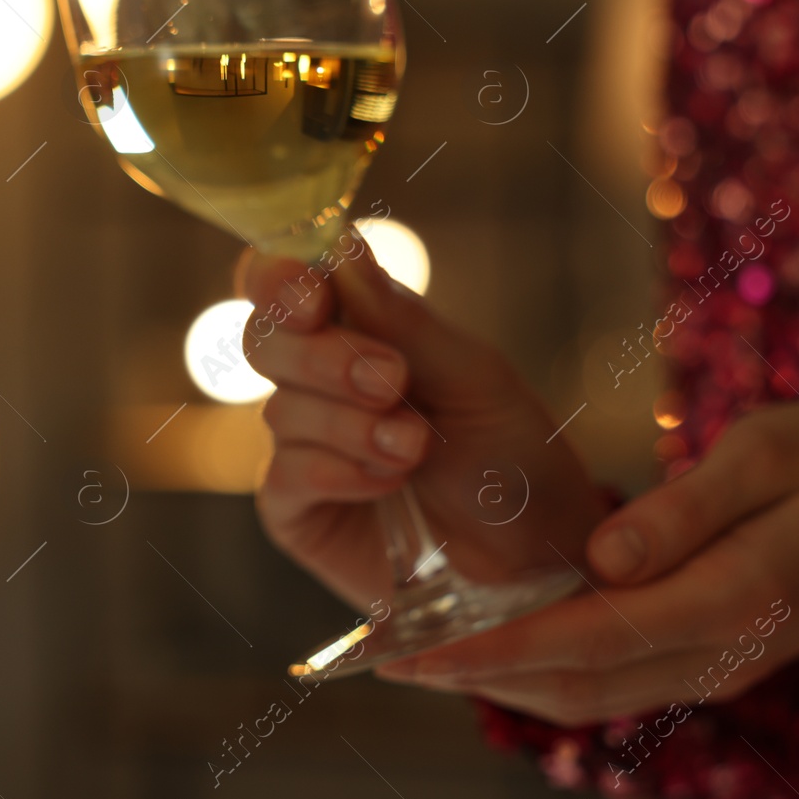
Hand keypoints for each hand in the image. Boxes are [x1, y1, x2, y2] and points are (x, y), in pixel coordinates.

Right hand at [236, 233, 608, 614]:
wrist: (535, 553)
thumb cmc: (510, 452)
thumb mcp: (473, 376)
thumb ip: (403, 321)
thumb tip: (343, 245)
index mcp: (355, 327)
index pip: (280, 280)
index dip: (278, 278)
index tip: (313, 295)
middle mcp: (314, 379)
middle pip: (262, 339)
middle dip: (325, 357)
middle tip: (394, 381)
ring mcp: (299, 445)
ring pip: (280, 410)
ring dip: (354, 426)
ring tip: (418, 448)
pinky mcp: (295, 509)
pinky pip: (285, 475)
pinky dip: (339, 472)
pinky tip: (389, 483)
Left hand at [374, 402, 798, 725]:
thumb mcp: (774, 455)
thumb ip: (690, 508)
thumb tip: (605, 558)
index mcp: (732, 597)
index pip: (592, 635)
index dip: (496, 647)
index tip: (416, 647)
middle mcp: (715, 653)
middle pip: (575, 683)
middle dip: (475, 675)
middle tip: (386, 656)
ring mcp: (710, 670)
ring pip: (586, 696)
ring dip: (499, 682)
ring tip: (418, 654)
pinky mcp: (701, 664)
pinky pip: (608, 684)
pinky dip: (541, 674)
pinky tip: (490, 645)